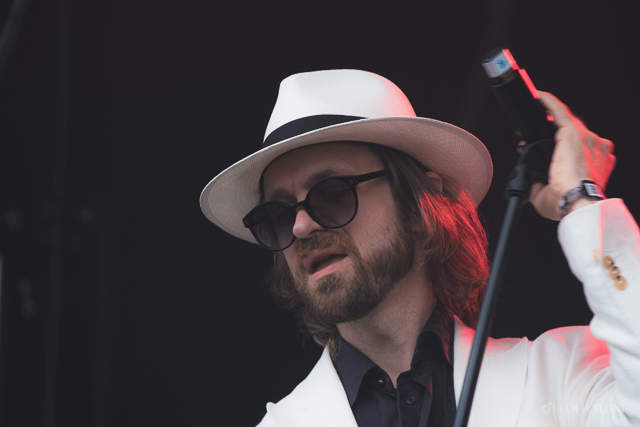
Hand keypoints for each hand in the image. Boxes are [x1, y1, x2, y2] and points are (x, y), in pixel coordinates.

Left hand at [529, 92, 615, 220]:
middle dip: (548, 127)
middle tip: (526, 130)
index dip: (556, 143)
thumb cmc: (567, 201)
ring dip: (546, 112)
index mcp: (590, 162)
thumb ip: (540, 185)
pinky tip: (536, 95)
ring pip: (563, 119)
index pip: (573, 146)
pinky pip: (558, 112)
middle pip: (567, 130)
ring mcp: (585, 139)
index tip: (540, 144)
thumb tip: (532, 182)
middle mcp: (591, 148)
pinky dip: (547, 102)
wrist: (576, 200)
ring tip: (530, 107)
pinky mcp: (573, 133)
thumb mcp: (547, 195)